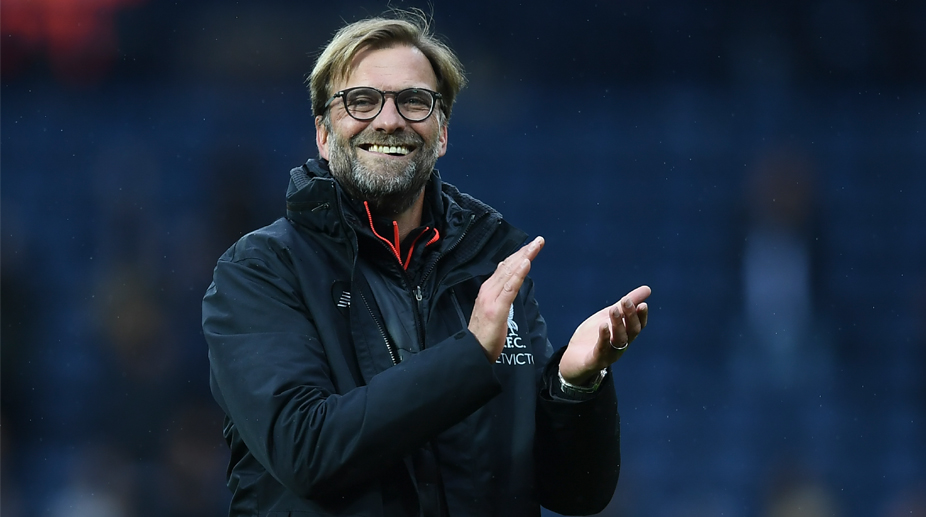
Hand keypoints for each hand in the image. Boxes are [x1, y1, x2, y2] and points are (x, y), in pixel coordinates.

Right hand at [469, 236, 544, 360]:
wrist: (472, 350)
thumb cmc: (485, 333)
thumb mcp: (493, 309)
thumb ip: (501, 295)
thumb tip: (512, 282)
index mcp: (488, 289)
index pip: (505, 267)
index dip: (519, 255)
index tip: (532, 246)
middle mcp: (488, 289)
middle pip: (509, 266)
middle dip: (524, 252)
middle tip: (539, 240)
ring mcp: (492, 298)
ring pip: (510, 273)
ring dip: (524, 258)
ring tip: (535, 246)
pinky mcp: (497, 309)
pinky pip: (510, 288)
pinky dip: (518, 274)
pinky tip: (526, 264)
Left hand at [559, 285, 650, 384]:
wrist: (574, 359)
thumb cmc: (594, 336)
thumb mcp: (609, 316)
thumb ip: (625, 305)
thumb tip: (647, 289)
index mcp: (626, 334)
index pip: (639, 325)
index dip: (641, 316)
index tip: (642, 304)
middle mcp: (621, 345)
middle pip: (631, 331)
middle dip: (630, 316)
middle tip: (625, 300)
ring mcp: (610, 354)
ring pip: (619, 340)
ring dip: (618, 324)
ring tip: (614, 309)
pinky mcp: (595, 359)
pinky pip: (602, 349)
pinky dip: (604, 337)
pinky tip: (603, 325)